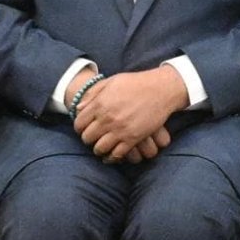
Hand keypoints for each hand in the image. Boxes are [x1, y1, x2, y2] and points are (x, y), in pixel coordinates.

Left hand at [72, 66, 188, 161]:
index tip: (84, 129)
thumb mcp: (111, 82)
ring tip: (102, 146)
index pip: (79, 123)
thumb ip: (93, 94)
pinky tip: (111, 155)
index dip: (79, 128)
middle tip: (93, 138)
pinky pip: (116, 154)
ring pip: (99, 148)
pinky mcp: (133, 138)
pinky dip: (111, 157)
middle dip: (88, 139)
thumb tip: (78, 108)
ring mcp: (120, 130)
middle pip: (87, 138)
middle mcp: (107, 118)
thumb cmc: (136, 83)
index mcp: (100, 104)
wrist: (161, 89)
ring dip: (99, 149)